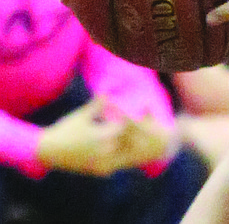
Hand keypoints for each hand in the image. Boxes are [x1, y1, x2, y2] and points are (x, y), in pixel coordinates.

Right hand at [36, 99, 163, 176]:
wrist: (49, 151)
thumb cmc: (65, 129)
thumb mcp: (83, 114)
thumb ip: (99, 103)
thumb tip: (109, 89)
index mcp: (102, 136)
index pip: (126, 128)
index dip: (136, 120)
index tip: (145, 112)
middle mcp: (103, 152)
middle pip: (129, 143)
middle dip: (137, 135)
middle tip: (149, 126)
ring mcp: (100, 164)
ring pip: (124, 157)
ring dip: (131, 148)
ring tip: (140, 139)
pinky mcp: (96, 171)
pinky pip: (115, 165)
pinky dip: (122, 157)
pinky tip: (125, 150)